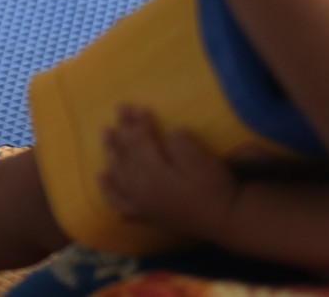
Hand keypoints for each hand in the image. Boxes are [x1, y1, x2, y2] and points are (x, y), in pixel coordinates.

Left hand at [99, 106, 238, 239]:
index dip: (138, 123)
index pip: (139, 142)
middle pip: (125, 154)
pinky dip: (108, 189)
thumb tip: (167, 135)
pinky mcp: (146, 215)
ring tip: (105, 132)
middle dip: (123, 130)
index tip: (140, 107)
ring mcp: (140, 204)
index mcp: (151, 173)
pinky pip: (119, 202)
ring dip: (111, 151)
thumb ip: (179, 143)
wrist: (228, 221)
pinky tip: (101, 178)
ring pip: (118, 172)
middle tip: (120, 108)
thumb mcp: (201, 161)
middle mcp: (138, 188)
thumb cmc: (215, 189)